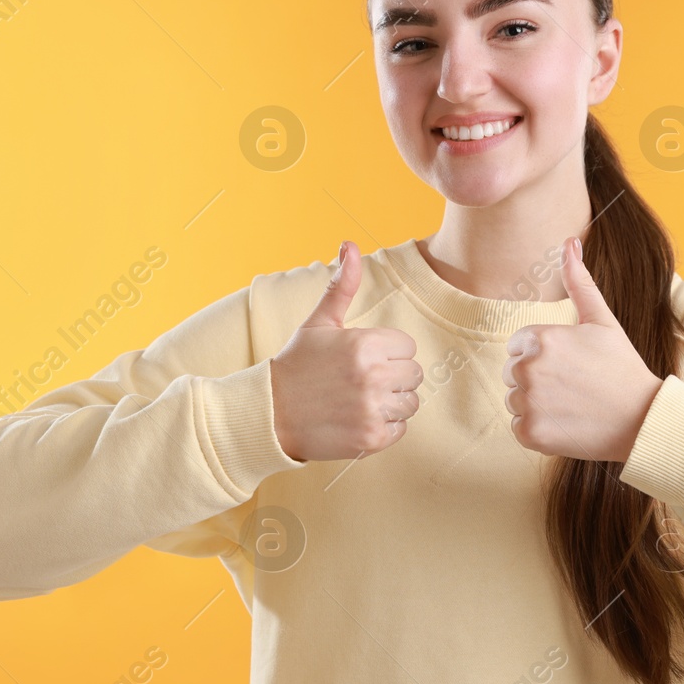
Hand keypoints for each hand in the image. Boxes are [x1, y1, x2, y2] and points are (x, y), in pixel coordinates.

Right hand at [270, 241, 422, 461]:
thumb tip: (350, 244)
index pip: (407, 347)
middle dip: (393, 377)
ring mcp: (373, 410)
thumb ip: (341, 285)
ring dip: (391, 403)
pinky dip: (384, 427)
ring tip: (360, 400)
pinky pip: (401, 429)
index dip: (387, 352)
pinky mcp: (371, 439)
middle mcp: (373, 377)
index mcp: (365, 344)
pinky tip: (358, 418)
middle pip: (414, 375)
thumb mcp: (318, 322)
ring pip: (410, 403)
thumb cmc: (296, 365)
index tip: (361, 359)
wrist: (269, 414)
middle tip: (361, 381)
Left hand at [502, 237, 663, 462]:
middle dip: (537, 378)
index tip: (571, 365)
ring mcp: (528, 403)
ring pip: (514, 399)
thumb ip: (579, 282)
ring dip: (536, 404)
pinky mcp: (530, 433)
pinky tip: (566, 423)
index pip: (518, 345)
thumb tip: (569, 242)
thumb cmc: (622, 367)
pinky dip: (537, 429)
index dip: (545, 355)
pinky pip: (518, 427)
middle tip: (574, 386)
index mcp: (540, 339)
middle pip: (513, 372)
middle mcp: (528, 370)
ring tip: (571, 404)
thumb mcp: (601, 320)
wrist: (641, 420)